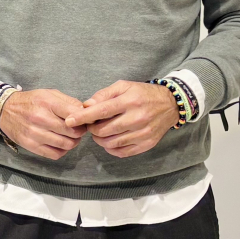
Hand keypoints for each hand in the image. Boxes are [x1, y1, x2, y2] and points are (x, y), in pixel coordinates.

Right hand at [0, 89, 88, 159]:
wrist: (4, 110)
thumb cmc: (31, 101)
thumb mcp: (49, 94)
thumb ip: (69, 102)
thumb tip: (86, 112)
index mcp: (47, 103)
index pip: (75, 115)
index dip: (84, 119)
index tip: (83, 120)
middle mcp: (41, 118)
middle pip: (73, 132)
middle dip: (80, 132)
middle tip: (77, 129)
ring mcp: (35, 134)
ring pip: (66, 145)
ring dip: (72, 142)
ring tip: (69, 137)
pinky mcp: (31, 145)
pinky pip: (55, 154)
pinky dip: (62, 151)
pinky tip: (60, 144)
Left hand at [65, 80, 179, 157]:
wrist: (170, 104)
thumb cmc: (142, 94)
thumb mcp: (123, 86)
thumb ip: (103, 95)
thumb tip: (86, 105)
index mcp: (129, 101)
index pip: (101, 111)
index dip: (82, 117)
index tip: (69, 121)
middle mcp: (137, 118)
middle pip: (103, 130)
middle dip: (92, 128)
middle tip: (91, 124)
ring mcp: (143, 133)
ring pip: (111, 143)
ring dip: (100, 139)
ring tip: (100, 131)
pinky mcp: (147, 144)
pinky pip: (121, 152)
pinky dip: (110, 148)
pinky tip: (110, 139)